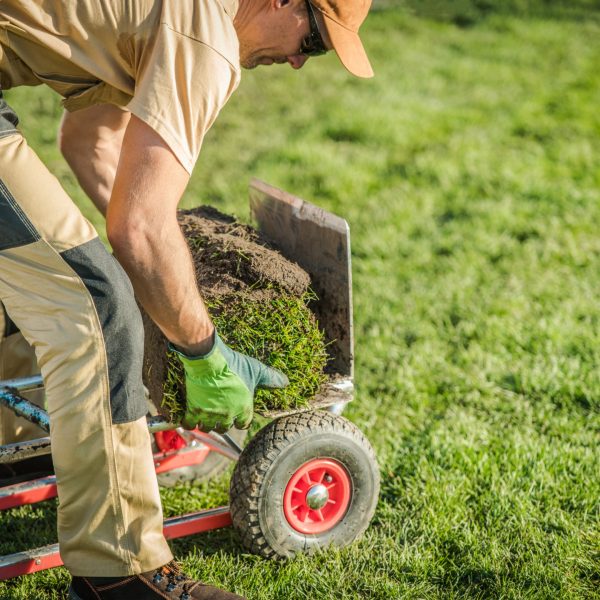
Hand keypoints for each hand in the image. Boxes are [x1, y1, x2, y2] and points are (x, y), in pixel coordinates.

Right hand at [171, 332, 288, 432]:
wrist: (208, 359)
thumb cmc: (234, 364)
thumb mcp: (256, 370)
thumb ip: (271, 379)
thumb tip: (285, 383)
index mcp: (244, 408)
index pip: (244, 424)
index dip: (240, 420)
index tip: (236, 415)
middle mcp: (228, 415)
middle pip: (224, 428)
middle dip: (222, 422)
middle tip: (219, 414)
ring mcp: (210, 414)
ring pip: (207, 428)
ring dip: (206, 423)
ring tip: (206, 415)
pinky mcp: (194, 410)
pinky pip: (190, 424)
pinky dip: (189, 422)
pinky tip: (190, 417)